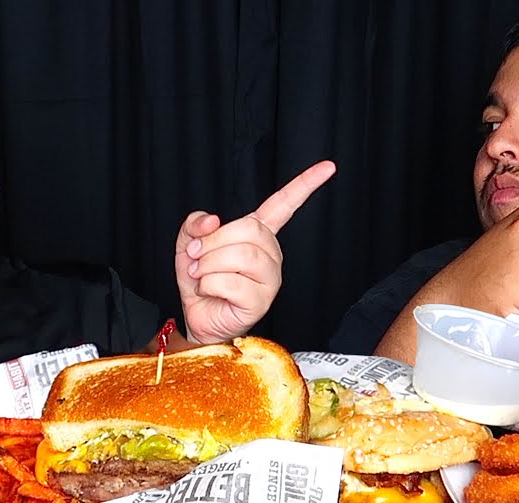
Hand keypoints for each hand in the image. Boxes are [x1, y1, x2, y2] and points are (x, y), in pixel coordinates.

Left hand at [175, 160, 335, 343]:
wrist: (197, 319)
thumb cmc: (200, 282)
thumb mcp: (189, 244)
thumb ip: (195, 225)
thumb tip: (212, 219)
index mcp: (257, 234)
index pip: (284, 204)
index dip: (305, 185)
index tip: (328, 167)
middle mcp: (270, 254)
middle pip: (249, 229)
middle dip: (213, 242)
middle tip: (197, 257)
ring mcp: (270, 278)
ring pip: (242, 255)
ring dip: (209, 264)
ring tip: (201, 275)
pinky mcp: (261, 301)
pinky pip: (233, 283)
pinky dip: (209, 284)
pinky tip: (210, 292)